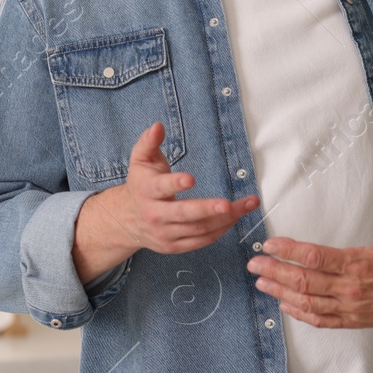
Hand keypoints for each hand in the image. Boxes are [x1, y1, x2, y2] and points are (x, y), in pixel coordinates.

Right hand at [72, 123, 259, 281]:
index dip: (175, 184)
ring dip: (225, 219)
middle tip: (227, 204)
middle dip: (207, 209)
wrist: (125, 220)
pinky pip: (202, 240)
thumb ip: (148, 142)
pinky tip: (235, 218)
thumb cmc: (140, 184)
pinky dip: (220, 230)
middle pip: (183, 214)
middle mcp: (155, 215)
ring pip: (198, 229)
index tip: (191, 179)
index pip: (161, 188)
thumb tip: (158, 127)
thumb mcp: (140, 160)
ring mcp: (165, 233)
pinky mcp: (175, 246)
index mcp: (146, 191)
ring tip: (246, 205)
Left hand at [247, 185, 372, 329]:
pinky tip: (286, 306)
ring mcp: (352, 307)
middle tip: (254, 263)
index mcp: (361, 264)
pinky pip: (322, 320)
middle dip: (275, 271)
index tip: (269, 244)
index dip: (289, 250)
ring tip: (262, 282)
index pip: (315, 257)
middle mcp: (352, 288)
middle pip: (304, 281)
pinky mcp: (355, 320)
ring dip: (281, 293)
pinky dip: (300, 314)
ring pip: (308, 302)